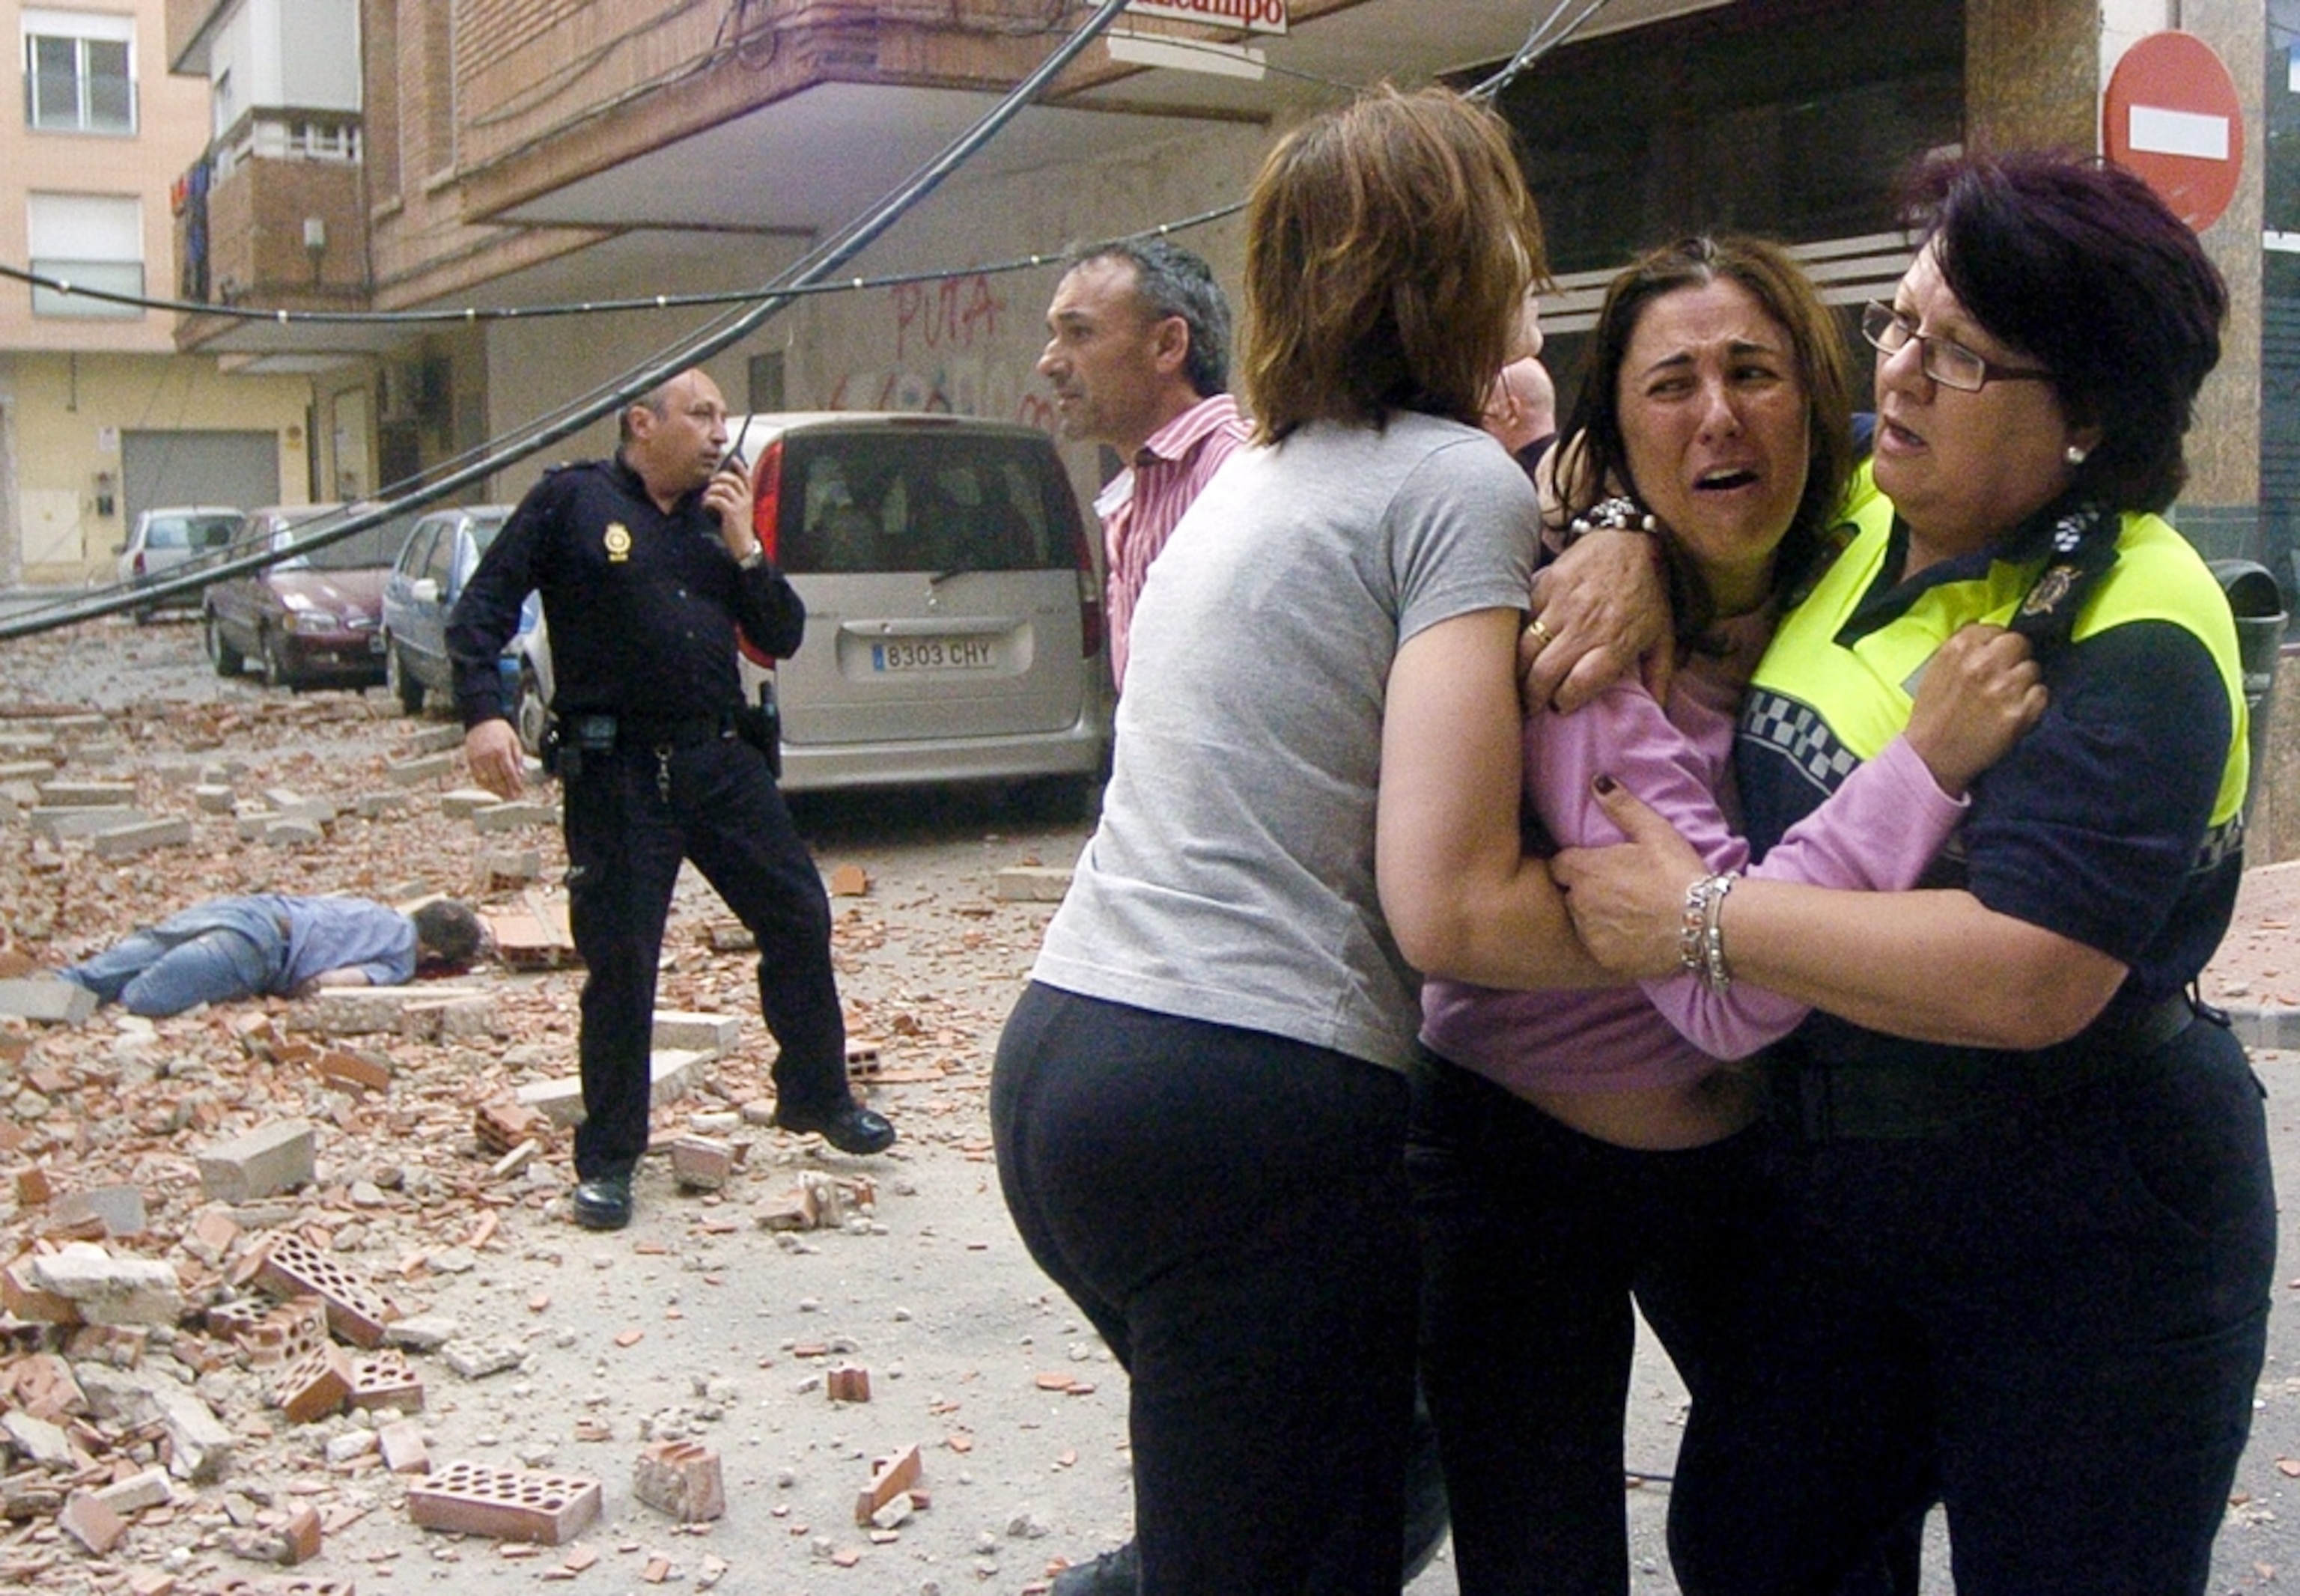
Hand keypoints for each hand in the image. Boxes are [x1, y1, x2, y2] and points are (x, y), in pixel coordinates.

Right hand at [465, 718, 525, 799]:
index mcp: (501, 751)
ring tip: (503, 796)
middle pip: (498, 779)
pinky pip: (477, 777)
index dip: (515, 784)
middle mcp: (489, 756)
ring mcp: (478, 759)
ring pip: (487, 780)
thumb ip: (518, 757)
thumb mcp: (514, 741)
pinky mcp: (471, 760)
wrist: (481, 720)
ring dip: (496, 791)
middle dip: (507, 790)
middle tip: (513, 798)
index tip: (520, 791)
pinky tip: (491, 789)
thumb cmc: (500, 730)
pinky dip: (484, 785)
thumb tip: (520, 774)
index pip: (510, 773)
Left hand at [702, 455, 756, 556]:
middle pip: (733, 479)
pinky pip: (717, 500)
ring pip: (724, 488)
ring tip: (706, 496)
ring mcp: (740, 505)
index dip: (740, 467)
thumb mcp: (740, 511)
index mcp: (749, 497)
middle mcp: (746, 499)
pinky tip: (705, 505)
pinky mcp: (731, 512)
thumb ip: (735, 499)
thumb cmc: (738, 528)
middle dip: (720, 477)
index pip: (746, 477)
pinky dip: (708, 500)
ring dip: (712, 490)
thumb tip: (720, 488)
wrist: (743, 545)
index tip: (733, 458)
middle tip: (711, 481)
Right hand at [1523, 530, 1673, 713]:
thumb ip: (1659, 675)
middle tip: (1531, 707)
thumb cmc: (1646, 593)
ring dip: (1518, 673)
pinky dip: (1514, 639)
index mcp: (1616, 641)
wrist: (1627, 541)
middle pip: (1545, 673)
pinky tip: (1515, 652)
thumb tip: (1657, 711)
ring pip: (1526, 650)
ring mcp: (1562, 604)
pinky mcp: (1546, 586)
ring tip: (1518, 685)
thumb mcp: (1663, 635)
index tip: (1562, 707)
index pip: (1579, 683)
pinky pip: (1521, 620)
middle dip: (1533, 697)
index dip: (1565, 701)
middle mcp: (1586, 625)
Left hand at [1550, 778, 1706, 977]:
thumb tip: (1597, 781)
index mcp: (1585, 870)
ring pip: (1580, 922)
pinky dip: (1609, 943)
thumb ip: (1621, 806)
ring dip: (1594, 918)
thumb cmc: (1679, 873)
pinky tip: (1633, 936)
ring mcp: (1590, 933)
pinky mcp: (1604, 958)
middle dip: (1585, 891)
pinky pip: (1597, 947)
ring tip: (1627, 914)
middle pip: (1569, 895)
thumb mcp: (1654, 832)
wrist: (1704, 923)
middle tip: (1618, 891)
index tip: (1596, 868)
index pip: (1559, 866)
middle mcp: (1579, 903)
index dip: (1576, 865)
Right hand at [1903, 623, 2046, 796]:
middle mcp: (1982, 664)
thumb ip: (1962, 647)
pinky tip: (2014, 711)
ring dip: (2024, 682)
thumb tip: (1988, 632)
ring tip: (2005, 698)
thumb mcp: (1935, 669)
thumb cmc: (1932, 714)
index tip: (1992, 658)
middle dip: (2015, 657)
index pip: (1996, 629)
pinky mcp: (2019, 713)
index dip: (1996, 644)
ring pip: (2033, 669)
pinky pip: (2042, 694)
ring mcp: (2003, 688)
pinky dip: (2033, 702)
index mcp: (1959, 649)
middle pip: (2020, 643)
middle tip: (2004, 676)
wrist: (1931, 757)